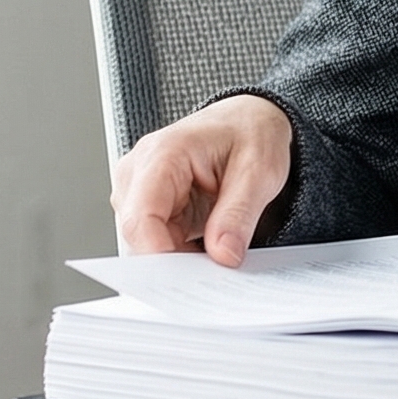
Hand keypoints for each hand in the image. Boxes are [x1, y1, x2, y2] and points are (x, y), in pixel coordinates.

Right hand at [109, 94, 293, 265]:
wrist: (248, 120)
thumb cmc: (251, 133)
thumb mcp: (260, 171)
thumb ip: (239, 213)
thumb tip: (223, 255)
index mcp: (163, 153)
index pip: (140, 218)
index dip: (160, 255)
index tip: (191, 279)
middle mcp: (139, 171)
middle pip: (137, 236)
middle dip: (173, 261)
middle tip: (215, 272)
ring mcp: (139, 189)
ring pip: (144, 242)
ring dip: (179, 256)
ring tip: (217, 251)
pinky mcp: (147, 204)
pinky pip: (155, 240)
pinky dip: (181, 251)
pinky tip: (207, 248)